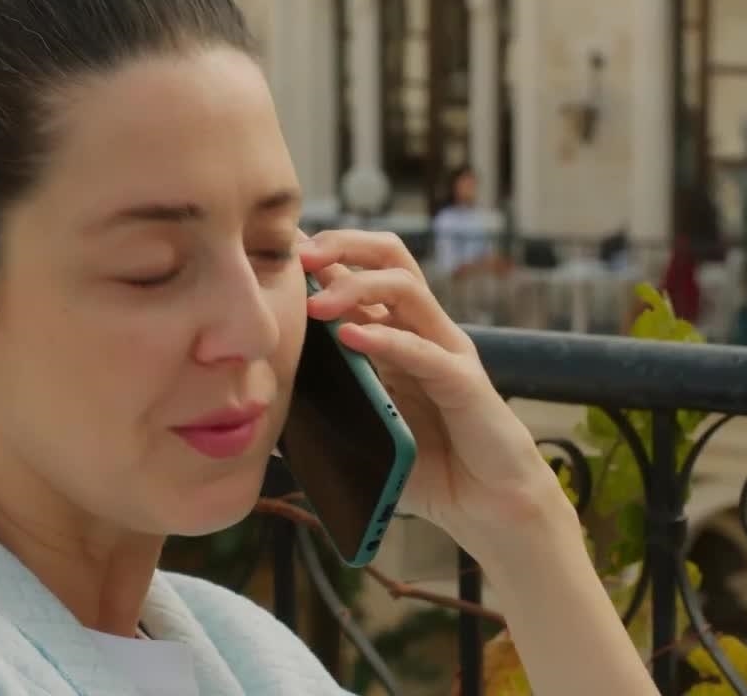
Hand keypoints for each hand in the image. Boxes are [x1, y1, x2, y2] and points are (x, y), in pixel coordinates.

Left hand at [296, 230, 569, 543]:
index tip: (278, 254)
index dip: (323, 254)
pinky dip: (385, 340)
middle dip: (342, 245)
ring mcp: (446, 350)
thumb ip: (322, 406)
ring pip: (406, 287)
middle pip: (389, 256)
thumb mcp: (361, 426)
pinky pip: (424, 351)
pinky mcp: (464, 381)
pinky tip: (348, 338)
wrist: (487, 502)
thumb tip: (260, 400)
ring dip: (356, 287)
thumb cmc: (424, 465)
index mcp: (395, 331)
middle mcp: (422, 329)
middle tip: (298, 257)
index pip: (362, 270)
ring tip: (315, 306)